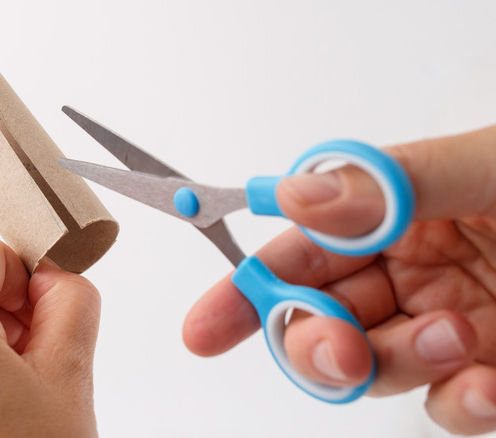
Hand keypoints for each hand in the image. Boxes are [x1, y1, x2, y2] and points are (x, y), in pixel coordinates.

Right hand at [183, 125, 495, 434]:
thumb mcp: (486, 170)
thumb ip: (391, 184)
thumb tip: (293, 195)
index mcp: (395, 217)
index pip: (298, 256)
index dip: (243, 292)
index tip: (204, 328)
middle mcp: (410, 274)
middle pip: (320, 322)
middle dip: (316, 342)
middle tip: (339, 350)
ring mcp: (445, 327)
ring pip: (374, 369)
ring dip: (401, 363)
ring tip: (455, 338)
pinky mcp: (487, 374)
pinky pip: (444, 408)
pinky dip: (458, 406)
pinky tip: (486, 386)